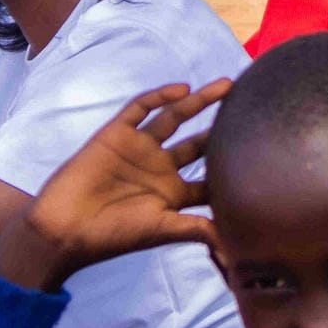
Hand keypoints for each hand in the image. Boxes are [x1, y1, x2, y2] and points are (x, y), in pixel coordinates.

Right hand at [0, 82, 229, 292]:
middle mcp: (159, 168)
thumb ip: (197, 228)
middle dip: (222, 126)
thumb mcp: (161, 230)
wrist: (64, 228)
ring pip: (174, 117)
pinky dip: (159, 96)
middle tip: (250, 106)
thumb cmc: (113, 234)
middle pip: (198, 142)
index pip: (209, 176)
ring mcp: (139, 148)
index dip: (232, 164)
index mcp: (172, 194)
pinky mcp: (117, 133)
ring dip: (198, 100)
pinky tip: (181, 89)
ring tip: (227, 85)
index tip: (263, 150)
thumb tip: (236, 242)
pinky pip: (140, 107)